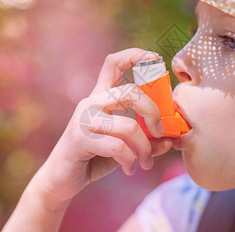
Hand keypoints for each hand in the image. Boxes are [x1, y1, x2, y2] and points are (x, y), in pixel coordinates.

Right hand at [31, 48, 174, 207]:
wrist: (61, 180)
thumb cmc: (94, 157)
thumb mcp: (126, 146)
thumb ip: (147, 139)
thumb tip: (173, 138)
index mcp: (101, 97)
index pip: (114, 62)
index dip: (136, 55)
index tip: (156, 61)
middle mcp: (90, 103)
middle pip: (130, 92)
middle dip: (153, 112)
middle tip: (160, 132)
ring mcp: (83, 120)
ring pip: (129, 126)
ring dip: (145, 149)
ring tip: (145, 163)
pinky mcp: (79, 139)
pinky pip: (117, 147)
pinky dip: (130, 161)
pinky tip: (129, 169)